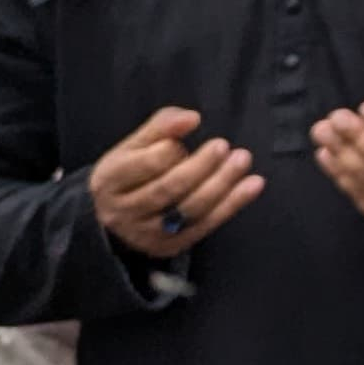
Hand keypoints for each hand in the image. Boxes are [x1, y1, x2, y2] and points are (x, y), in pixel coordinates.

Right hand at [86, 103, 265, 258]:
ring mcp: (146, 233)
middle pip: (168, 189)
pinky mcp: (169, 246)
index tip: (193, 127)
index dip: (171, 148)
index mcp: (110, 180)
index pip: (144, 165)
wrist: (111, 216)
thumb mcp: (133, 145)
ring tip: (242, 160)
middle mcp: (124, 211)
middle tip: (224, 146)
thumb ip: (160, 126)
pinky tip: (253, 185)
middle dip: (201, 166)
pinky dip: (232, 205)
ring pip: (188, 210)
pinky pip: (204, 226)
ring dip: (221, 184)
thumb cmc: (130, 172)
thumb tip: (191, 118)